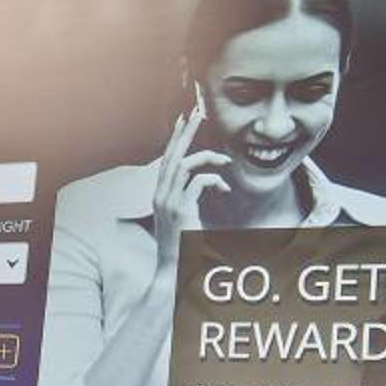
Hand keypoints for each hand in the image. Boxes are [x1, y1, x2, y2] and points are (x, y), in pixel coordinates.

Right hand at [149, 97, 229, 268]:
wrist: (173, 272)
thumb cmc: (182, 247)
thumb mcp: (184, 217)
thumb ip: (189, 198)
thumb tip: (205, 182)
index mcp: (159, 194)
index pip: (166, 159)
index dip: (175, 139)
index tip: (184, 121)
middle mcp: (160, 195)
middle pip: (172, 155)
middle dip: (186, 133)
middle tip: (197, 113)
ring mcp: (168, 202)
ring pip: (185, 165)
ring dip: (207, 157)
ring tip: (225, 159)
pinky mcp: (181, 210)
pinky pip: (198, 183)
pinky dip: (214, 181)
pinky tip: (225, 188)